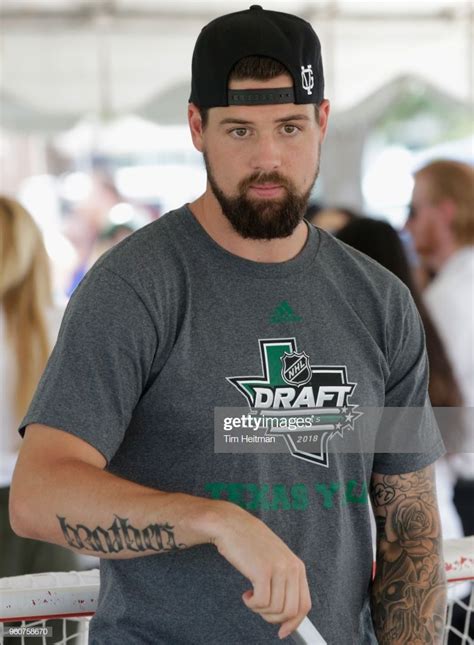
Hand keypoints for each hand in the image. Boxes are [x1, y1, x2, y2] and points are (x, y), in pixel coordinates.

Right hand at [211, 501, 311, 638]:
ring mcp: (278, 568)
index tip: (283, 631)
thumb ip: (284, 582)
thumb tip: (287, 616)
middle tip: (260, 608)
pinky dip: (252, 604)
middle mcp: (291, 567)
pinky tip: (246, 594)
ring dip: (260, 610)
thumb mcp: (275, 560)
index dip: (294, 623)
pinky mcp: (262, 571)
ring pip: (275, 610)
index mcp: (297, 566)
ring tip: (252, 596)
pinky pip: (261, 603)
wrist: (231, 525)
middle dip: (273, 618)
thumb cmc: (250, 544)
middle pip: (290, 611)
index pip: (304, 604)